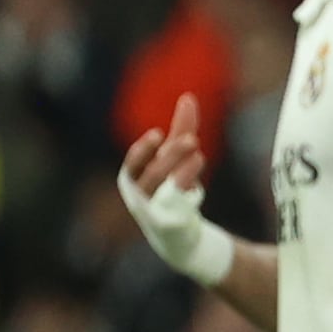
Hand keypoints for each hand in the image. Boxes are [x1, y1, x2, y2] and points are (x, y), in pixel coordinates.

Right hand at [118, 97, 230, 284]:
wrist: (176, 234)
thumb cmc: (171, 188)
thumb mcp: (176, 159)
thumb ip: (181, 130)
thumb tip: (189, 97)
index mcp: (133, 179)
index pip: (133, 165)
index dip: (143, 151)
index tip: (159, 134)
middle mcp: (139, 196)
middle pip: (153, 175)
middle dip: (172, 156)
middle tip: (192, 139)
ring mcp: (153, 213)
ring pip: (164, 192)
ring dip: (182, 173)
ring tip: (199, 156)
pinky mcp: (169, 225)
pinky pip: (176, 209)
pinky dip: (187, 193)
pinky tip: (197, 183)